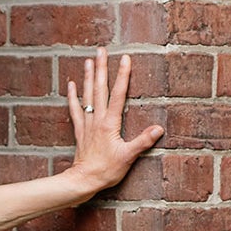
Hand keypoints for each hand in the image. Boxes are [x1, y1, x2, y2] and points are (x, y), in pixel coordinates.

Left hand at [65, 46, 163, 195]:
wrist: (83, 180)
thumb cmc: (106, 170)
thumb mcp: (128, 157)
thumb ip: (142, 142)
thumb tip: (159, 129)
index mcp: (110, 123)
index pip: (118, 94)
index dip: (122, 75)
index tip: (125, 58)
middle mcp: (97, 119)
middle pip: (99, 88)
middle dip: (101, 68)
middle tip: (101, 50)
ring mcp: (87, 123)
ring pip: (87, 95)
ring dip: (87, 77)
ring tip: (88, 60)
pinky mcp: (80, 130)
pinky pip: (75, 109)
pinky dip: (73, 96)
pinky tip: (71, 84)